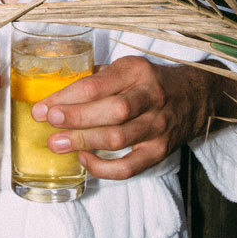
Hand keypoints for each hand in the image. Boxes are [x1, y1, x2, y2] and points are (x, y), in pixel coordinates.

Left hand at [30, 56, 236, 180]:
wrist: (194, 97)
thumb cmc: (149, 82)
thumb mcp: (126, 69)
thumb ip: (96, 80)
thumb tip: (52, 97)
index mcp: (136, 70)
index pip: (96, 85)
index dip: (66, 98)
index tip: (42, 107)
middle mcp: (151, 96)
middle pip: (111, 111)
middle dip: (75, 118)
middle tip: (48, 124)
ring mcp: (158, 125)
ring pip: (118, 138)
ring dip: (84, 142)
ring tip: (57, 144)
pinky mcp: (160, 151)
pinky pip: (129, 166)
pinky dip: (103, 168)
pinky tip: (84, 160)